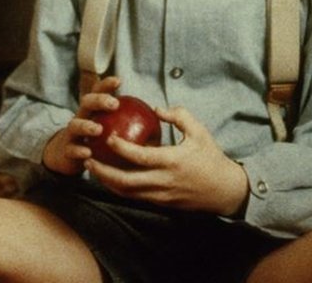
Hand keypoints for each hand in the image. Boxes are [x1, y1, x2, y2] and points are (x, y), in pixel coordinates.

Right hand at [41, 76, 122, 176]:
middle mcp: (81, 118)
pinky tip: (88, 152)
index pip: (98, 92)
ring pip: (75, 125)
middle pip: (86, 103)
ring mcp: (72, 134)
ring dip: (86, 126)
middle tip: (114, 103)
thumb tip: (157, 121)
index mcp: (93, 110)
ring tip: (99, 129)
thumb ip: (131, 125)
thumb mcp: (112, 130)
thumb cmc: (98, 141)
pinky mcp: (67, 150)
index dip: (106, 85)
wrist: (68, 157)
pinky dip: (78, 150)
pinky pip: (71, 149)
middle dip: (99, 100)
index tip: (118, 81)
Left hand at [86, 106, 249, 216]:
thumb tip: (156, 109)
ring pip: (126, 193)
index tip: (108, 137)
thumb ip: (178, 116)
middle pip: (125, 181)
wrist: (224, 191)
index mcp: (172, 161)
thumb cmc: (211, 158)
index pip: (140, 157)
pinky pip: (134, 197)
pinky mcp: (160, 203)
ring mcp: (160, 195)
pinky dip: (119, 188)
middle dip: (103, 172)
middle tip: (87, 158)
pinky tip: (109, 178)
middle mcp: (163, 181)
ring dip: (107, 182)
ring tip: (92, 168)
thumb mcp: (199, 132)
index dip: (121, 148)